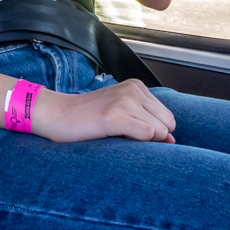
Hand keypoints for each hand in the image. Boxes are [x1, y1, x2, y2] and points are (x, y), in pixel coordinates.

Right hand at [29, 78, 175, 143]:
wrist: (57, 115)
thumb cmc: (88, 118)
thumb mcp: (122, 114)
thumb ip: (148, 123)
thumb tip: (173, 141)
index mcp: (137, 86)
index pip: (168, 118)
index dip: (154, 132)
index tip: (130, 131)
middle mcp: (133, 90)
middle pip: (168, 124)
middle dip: (153, 137)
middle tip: (124, 134)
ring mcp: (124, 101)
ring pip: (159, 131)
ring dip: (142, 141)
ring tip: (116, 135)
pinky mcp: (114, 116)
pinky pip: (147, 134)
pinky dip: (137, 142)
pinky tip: (115, 136)